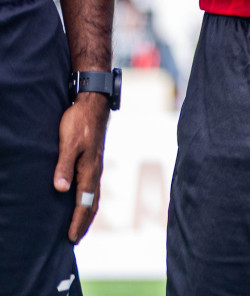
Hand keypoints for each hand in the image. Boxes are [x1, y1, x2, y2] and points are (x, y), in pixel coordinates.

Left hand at [54, 92, 108, 242]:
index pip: (84, 202)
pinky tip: (83, 200)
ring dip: (87, 213)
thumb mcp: (68, 143)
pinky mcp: (93, 160)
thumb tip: (60, 189)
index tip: (70, 237)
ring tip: (80, 226)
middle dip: (84, 222)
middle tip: (75, 240)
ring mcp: (96, 166)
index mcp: (90, 170)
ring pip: (94, 196)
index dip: (77, 221)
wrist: (93, 103)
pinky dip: (89, 200)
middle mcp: (95, 171)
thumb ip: (64, 166)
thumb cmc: (79, 122)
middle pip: (92, 203)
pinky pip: (93, 187)